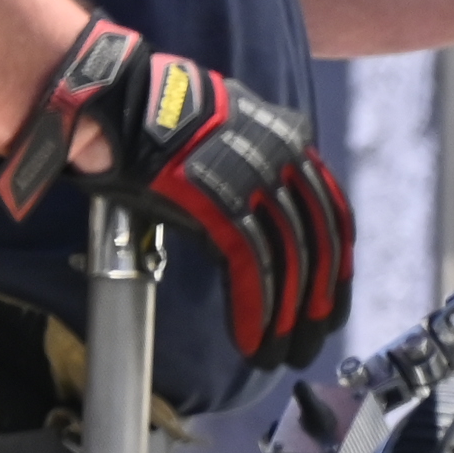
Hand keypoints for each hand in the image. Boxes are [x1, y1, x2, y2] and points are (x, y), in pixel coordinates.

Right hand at [0, 19, 353, 368]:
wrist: (118, 99)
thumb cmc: (159, 120)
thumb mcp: (226, 137)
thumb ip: (255, 167)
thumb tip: (264, 209)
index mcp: (288, 142)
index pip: (332, 214)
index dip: (335, 269)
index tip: (329, 307)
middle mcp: (281, 158)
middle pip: (318, 243)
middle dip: (317, 303)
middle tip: (308, 343)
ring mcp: (251, 180)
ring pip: (290, 261)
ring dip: (286, 317)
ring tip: (279, 353)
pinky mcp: (219, 203)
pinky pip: (251, 267)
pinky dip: (256, 312)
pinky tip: (252, 341)